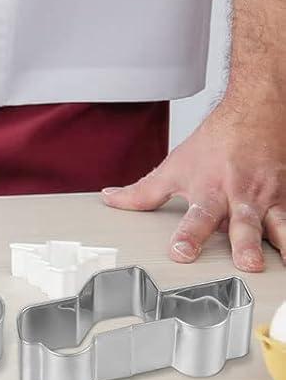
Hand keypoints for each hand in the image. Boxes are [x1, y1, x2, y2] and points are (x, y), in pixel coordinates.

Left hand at [100, 97, 285, 271]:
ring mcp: (267, 200)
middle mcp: (238, 197)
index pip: (194, 216)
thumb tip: (111, 200)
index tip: (180, 252)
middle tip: (246, 263)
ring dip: (283, 244)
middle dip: (244, 244)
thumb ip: (144, 191)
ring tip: (285, 262)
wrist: (252, 115)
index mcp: (209, 192)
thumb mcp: (174, 167)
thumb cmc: (213, 145)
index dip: (187, 235)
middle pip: (241, 223)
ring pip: (279, 224)